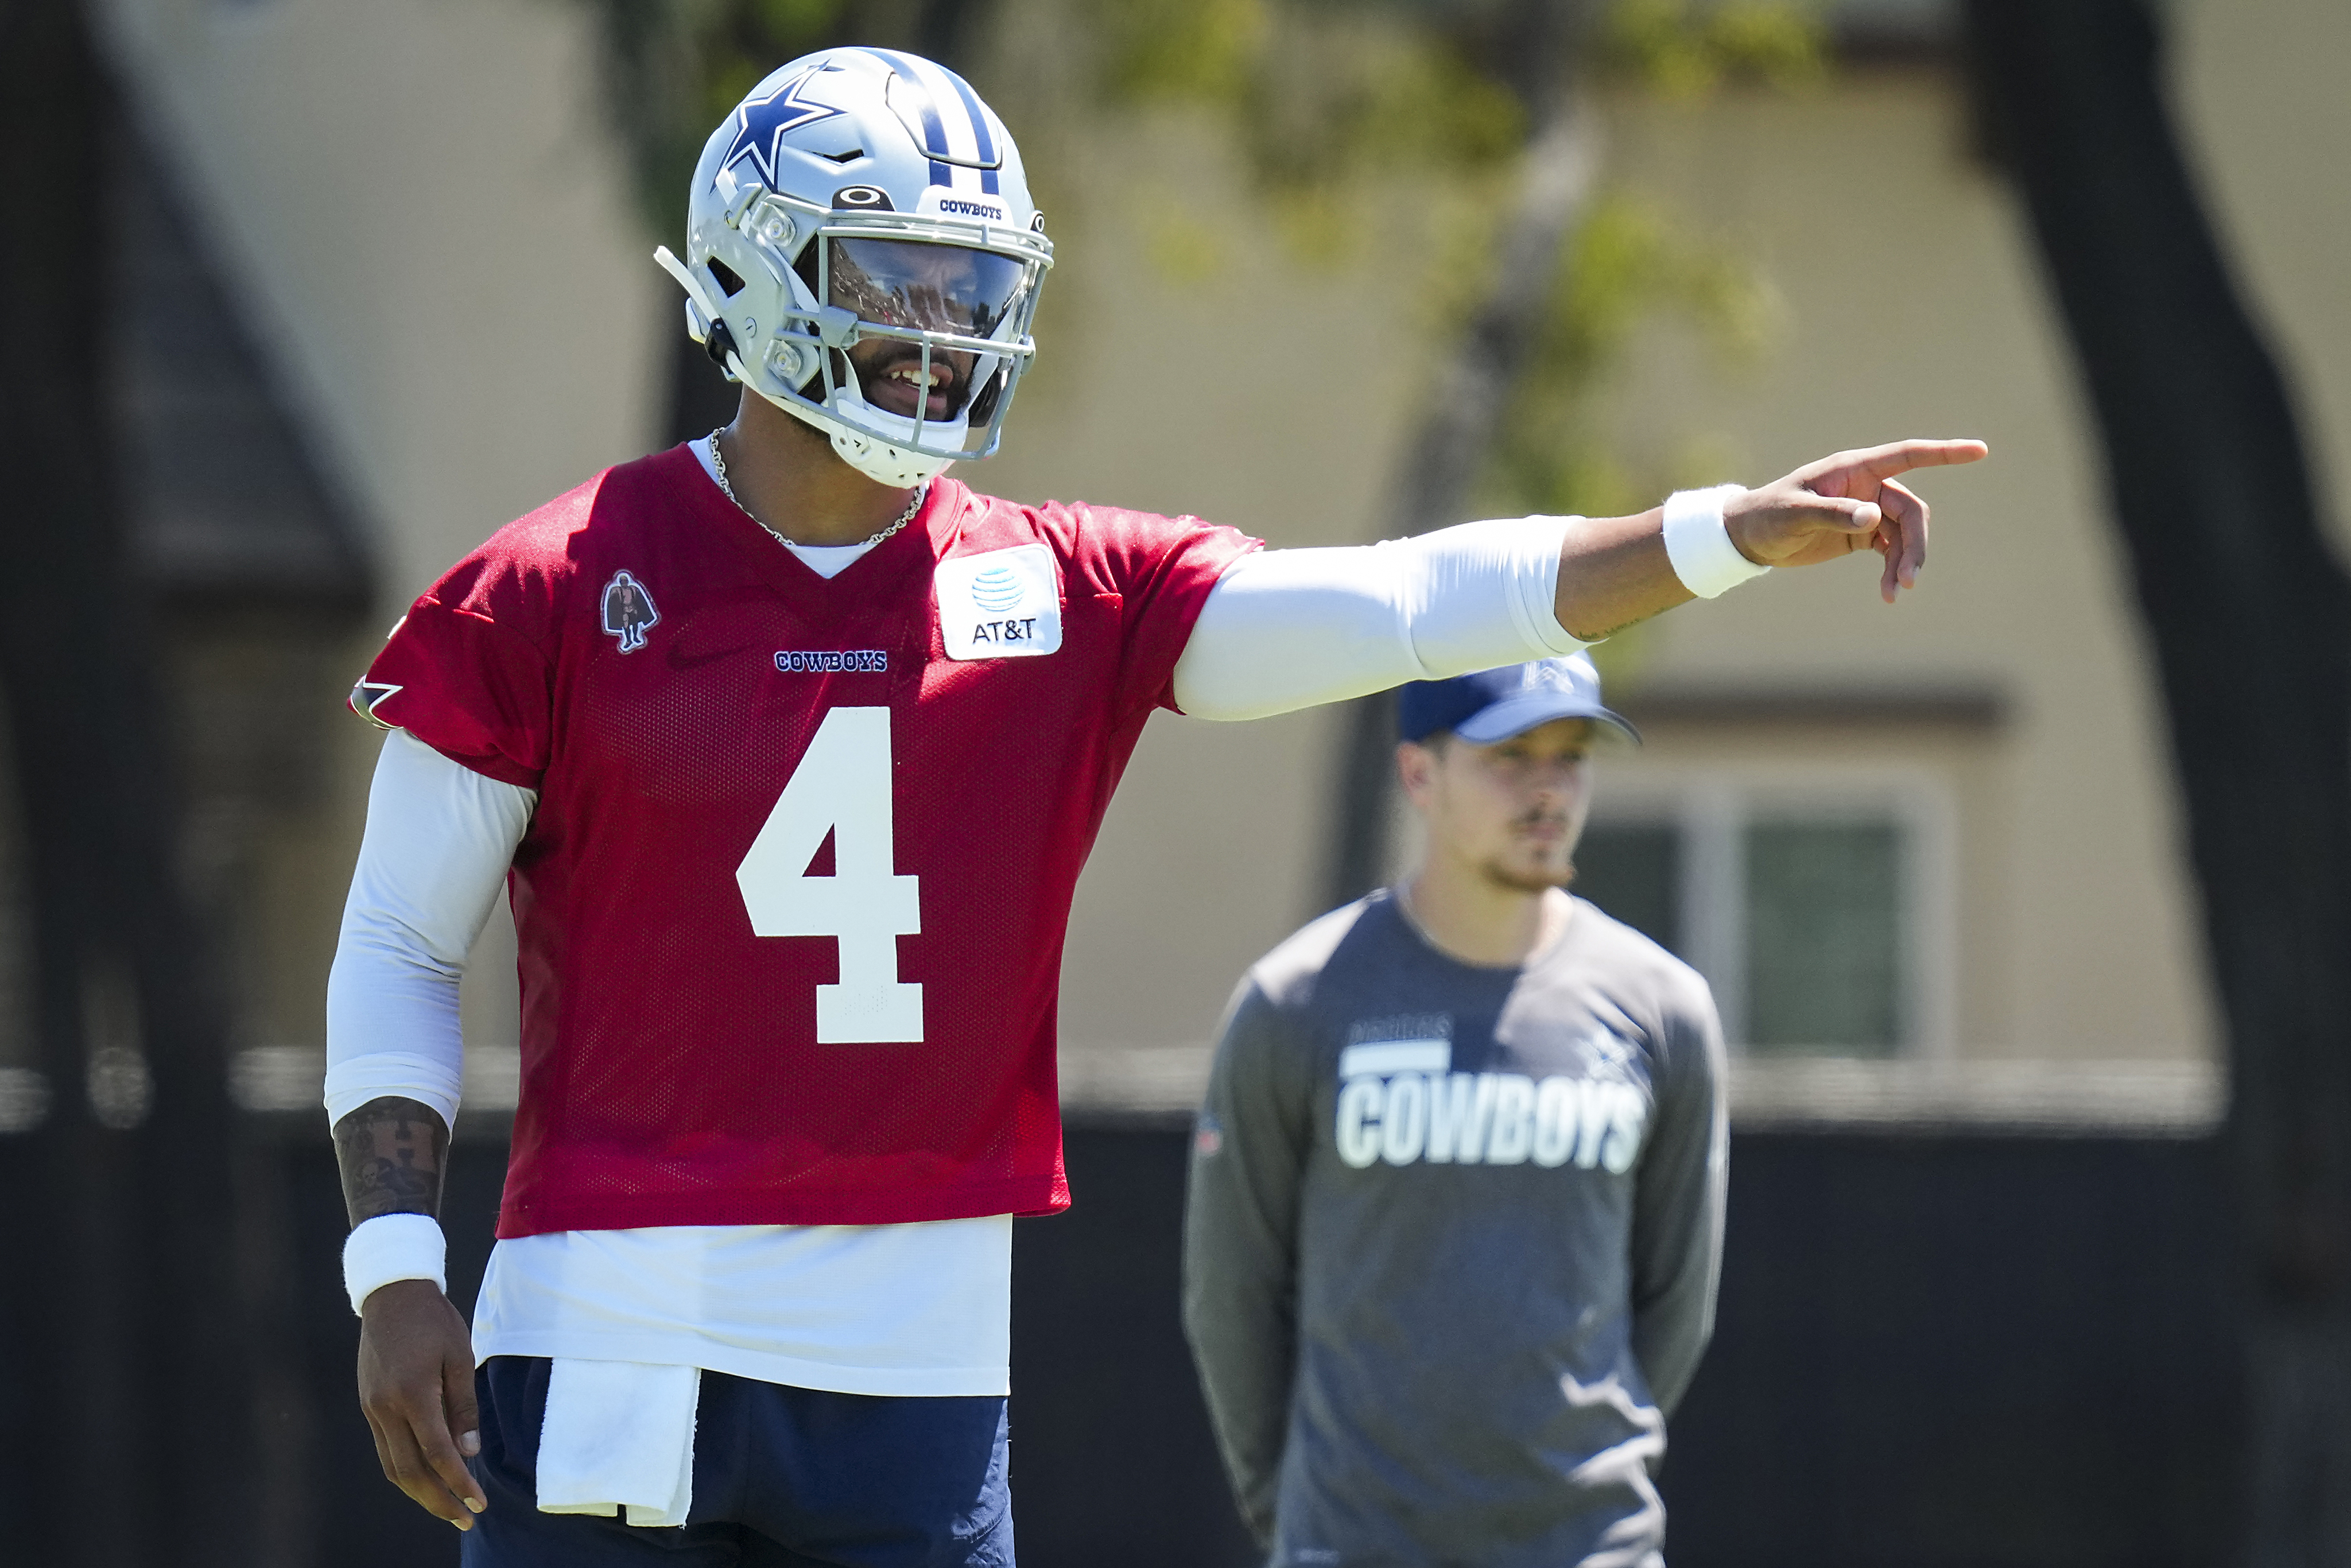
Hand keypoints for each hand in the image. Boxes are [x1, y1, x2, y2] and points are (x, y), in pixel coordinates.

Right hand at [357, 1279, 487, 1528]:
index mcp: (413, 1394)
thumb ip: (464, 1407)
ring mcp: (373, 1409)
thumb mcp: (460, 1356)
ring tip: (447, 1507)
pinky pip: (385, 1451)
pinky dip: (405, 1471)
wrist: (391, 1295)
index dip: (459, 1482)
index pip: (437, 1453)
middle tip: (465, 1518)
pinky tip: (425, 1479)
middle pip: (410, 1471)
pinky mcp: (368, 1406)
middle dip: (438, 1500)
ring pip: (393, 1466)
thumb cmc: (433, 1321)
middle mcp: (387, 1408)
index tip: (479, 1502)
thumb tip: (469, 1452)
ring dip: (419, 1493)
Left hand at [1724, 438, 1988, 602]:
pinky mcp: (1861, 535)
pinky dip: (1892, 570)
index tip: (1980, 451)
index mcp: (1854, 469)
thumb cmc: (1767, 515)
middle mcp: (1867, 486)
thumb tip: (1874, 516)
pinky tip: (1888, 592)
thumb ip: (1834, 514)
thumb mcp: (1795, 514)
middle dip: (1915, 544)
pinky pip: (1889, 551)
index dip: (1944, 453)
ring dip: (1905, 562)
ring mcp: (1866, 510)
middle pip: (1911, 512)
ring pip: (1903, 535)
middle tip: (1909, 579)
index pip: (1908, 455)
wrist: (1748, 537)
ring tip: (1896, 592)